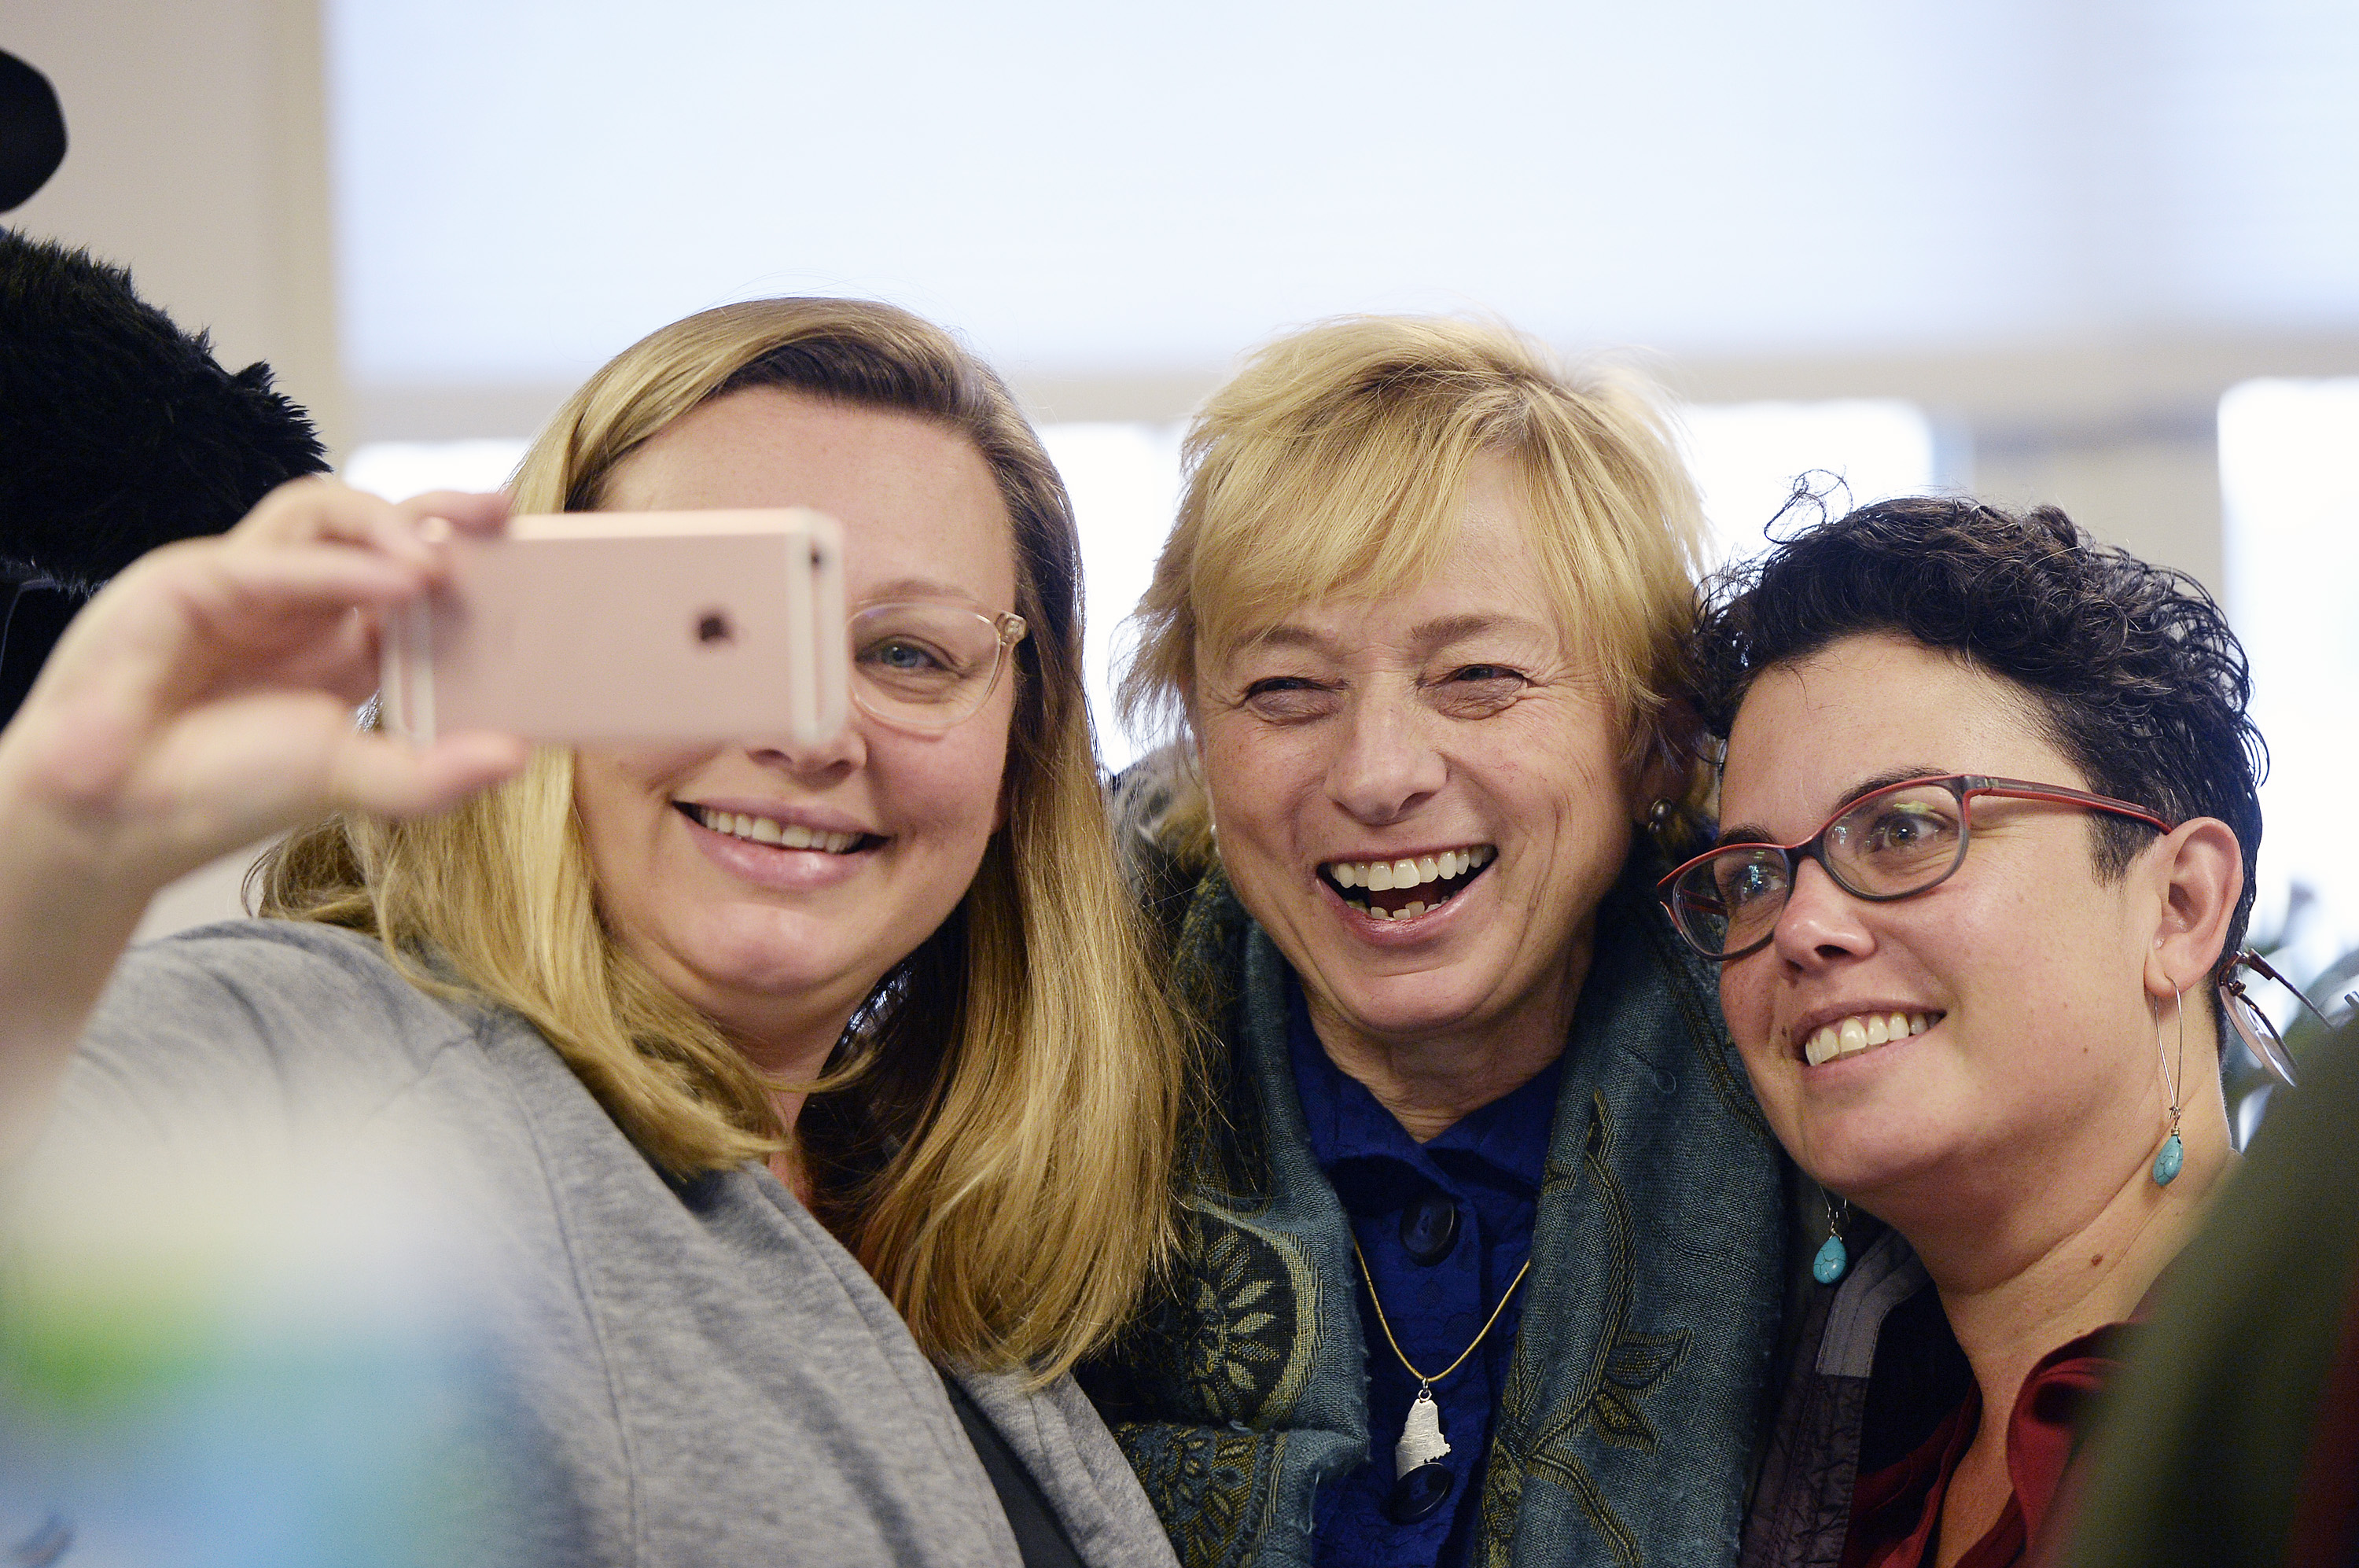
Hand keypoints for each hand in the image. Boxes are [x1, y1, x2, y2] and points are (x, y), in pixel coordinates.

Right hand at [0, 478, 531, 890]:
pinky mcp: (193, 579)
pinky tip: (397, 583)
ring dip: (389, 525)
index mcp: (339, 646)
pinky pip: (274, 555)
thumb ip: (432, 772)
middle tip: (506, 519)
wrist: (114, 818)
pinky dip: (341, 565)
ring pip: (322, 512)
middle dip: (442, 514)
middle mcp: (298, 605)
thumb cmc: (220, 793)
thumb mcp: (352, 780)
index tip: (530, 568)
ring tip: (442, 564)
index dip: (469, 568)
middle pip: (377, 528)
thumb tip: (517, 756)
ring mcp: (245, 584)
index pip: (415, 582)